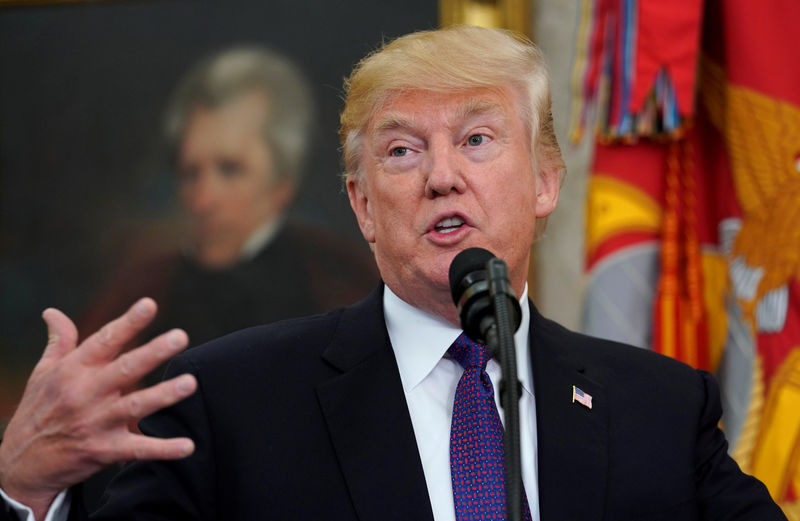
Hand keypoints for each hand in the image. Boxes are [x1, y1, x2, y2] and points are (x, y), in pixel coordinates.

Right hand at [0, 298, 196, 518]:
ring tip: (190, 383)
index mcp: (73, 370)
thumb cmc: (37, 412)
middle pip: (125, 369)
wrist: (21, 466)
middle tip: (180, 336)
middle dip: (153, 352)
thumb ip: (59, 342)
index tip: (150, 304)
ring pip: (135, 406)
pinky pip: (137, 449)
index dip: (128, 322)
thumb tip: (52, 311)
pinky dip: (163, 449)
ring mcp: (95, 423)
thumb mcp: (43, 374)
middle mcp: (86, 393)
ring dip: (163, 395)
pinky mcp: (103, 451)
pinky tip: (187, 446)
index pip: (104, 341)